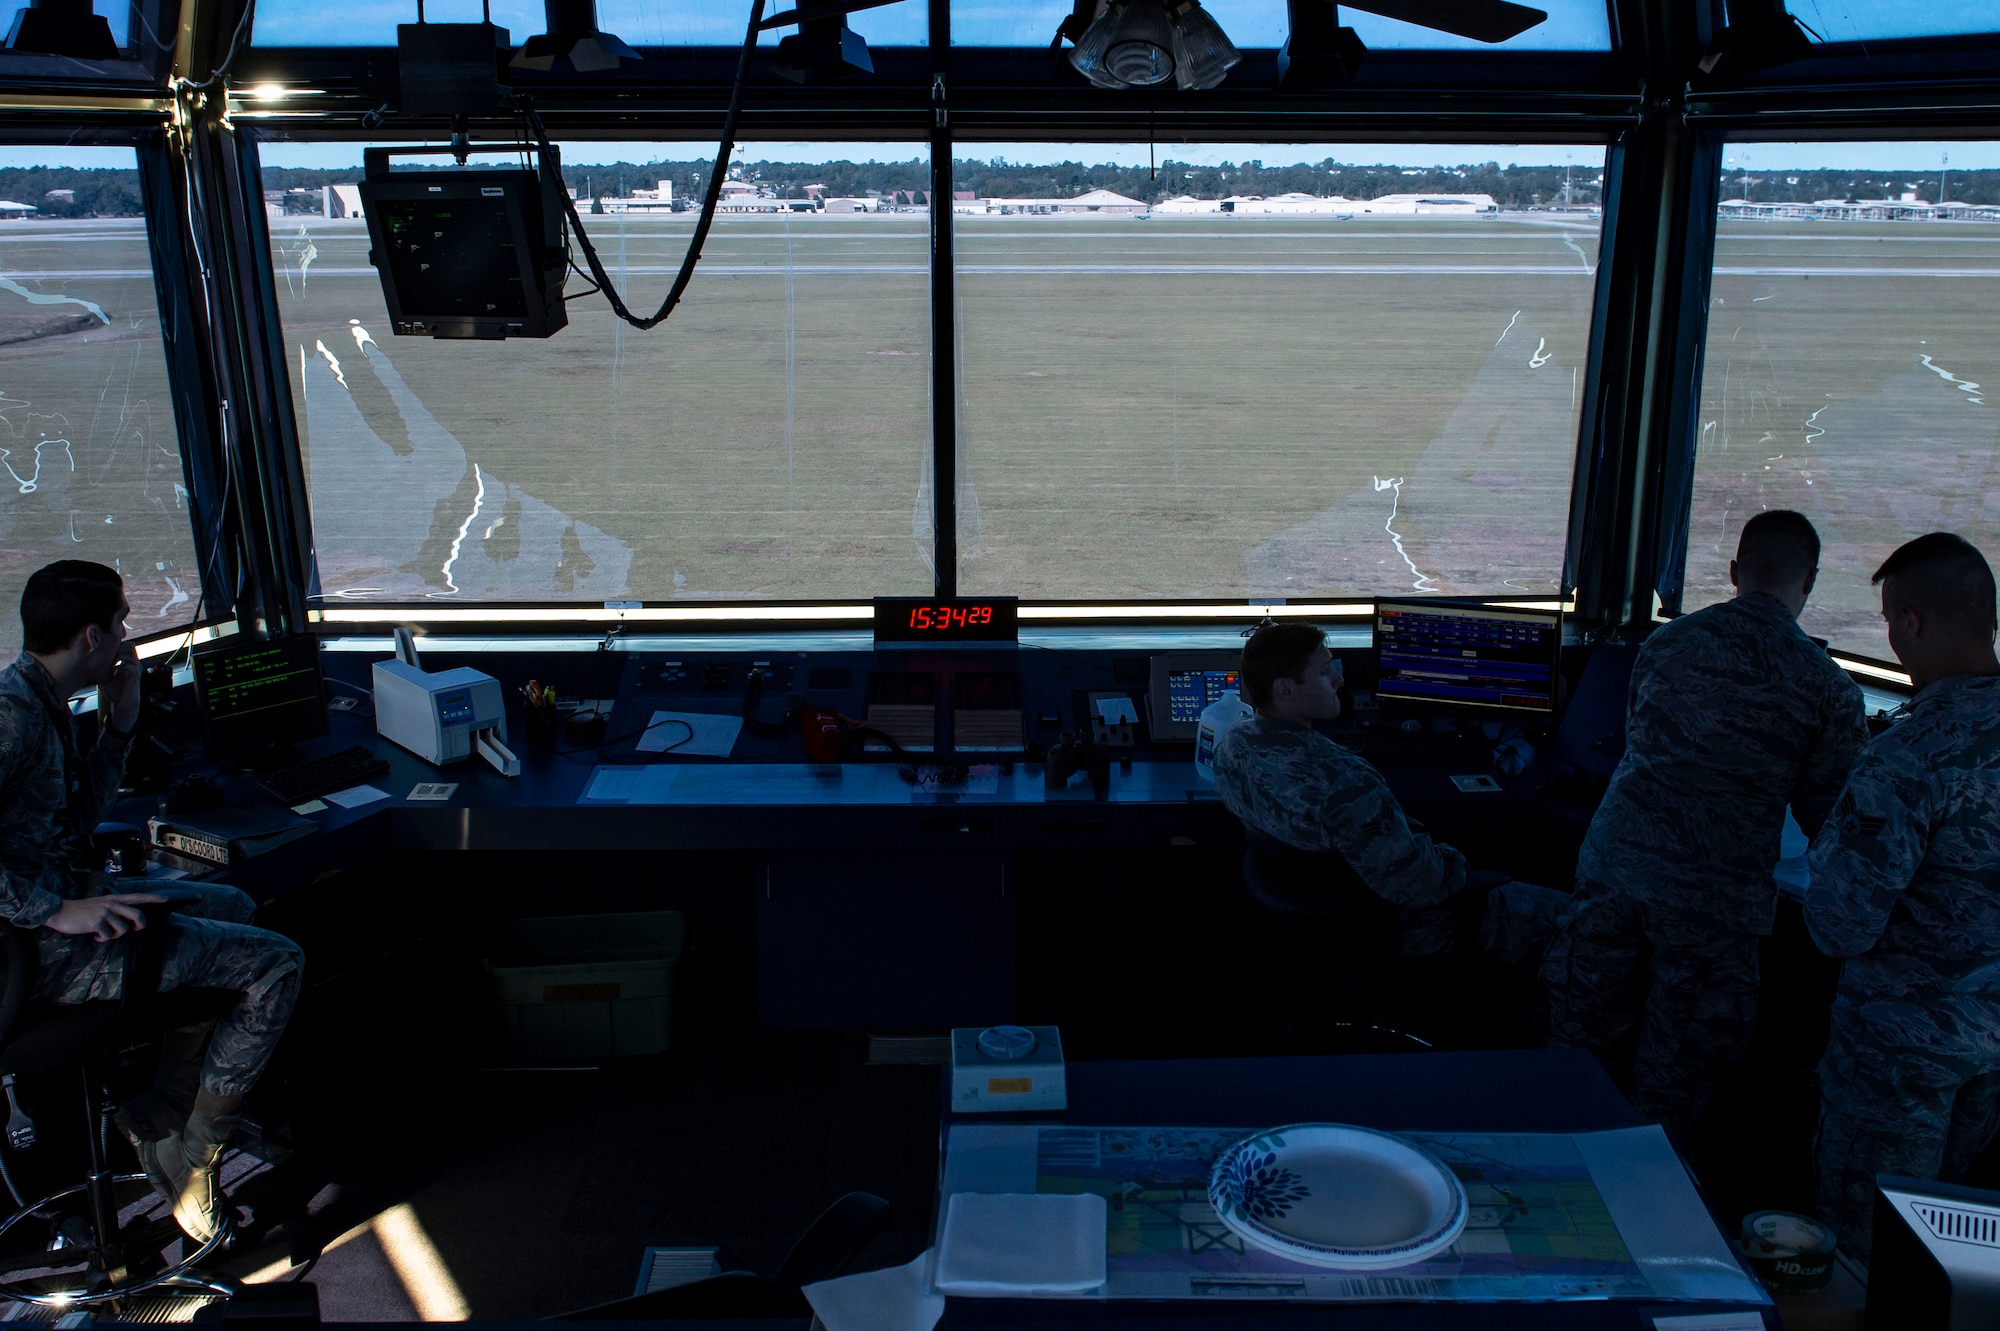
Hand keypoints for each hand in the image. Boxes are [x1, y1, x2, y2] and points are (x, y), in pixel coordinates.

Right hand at [44, 893, 166, 941]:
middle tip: (135, 929)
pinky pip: (108, 936)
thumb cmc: (81, 911)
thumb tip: (130, 923)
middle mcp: (112, 904)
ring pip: (123, 929)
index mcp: (113, 899)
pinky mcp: (97, 922)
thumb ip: (115, 910)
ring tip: (103, 932)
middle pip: (138, 915)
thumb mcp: (100, 905)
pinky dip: (102, 939)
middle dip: (140, 925)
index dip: (153, 898)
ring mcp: (105, 912)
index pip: (138, 897)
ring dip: (114, 935)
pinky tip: (94, 935)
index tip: (167, 899)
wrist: (60, 912)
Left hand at [100, 641, 140, 734]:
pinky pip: (127, 664)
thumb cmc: (115, 691)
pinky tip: (111, 670)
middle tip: (104, 653)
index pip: (124, 646)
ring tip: (108, 661)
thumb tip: (89, 660)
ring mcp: (136, 668)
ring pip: (129, 652)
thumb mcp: (105, 676)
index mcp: (128, 662)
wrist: (123, 703)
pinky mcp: (135, 674)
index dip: (114, 646)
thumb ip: (103, 667)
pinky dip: (118, 665)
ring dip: (117, 655)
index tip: (102, 650)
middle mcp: (134, 663)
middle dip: (116, 648)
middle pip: (128, 646)